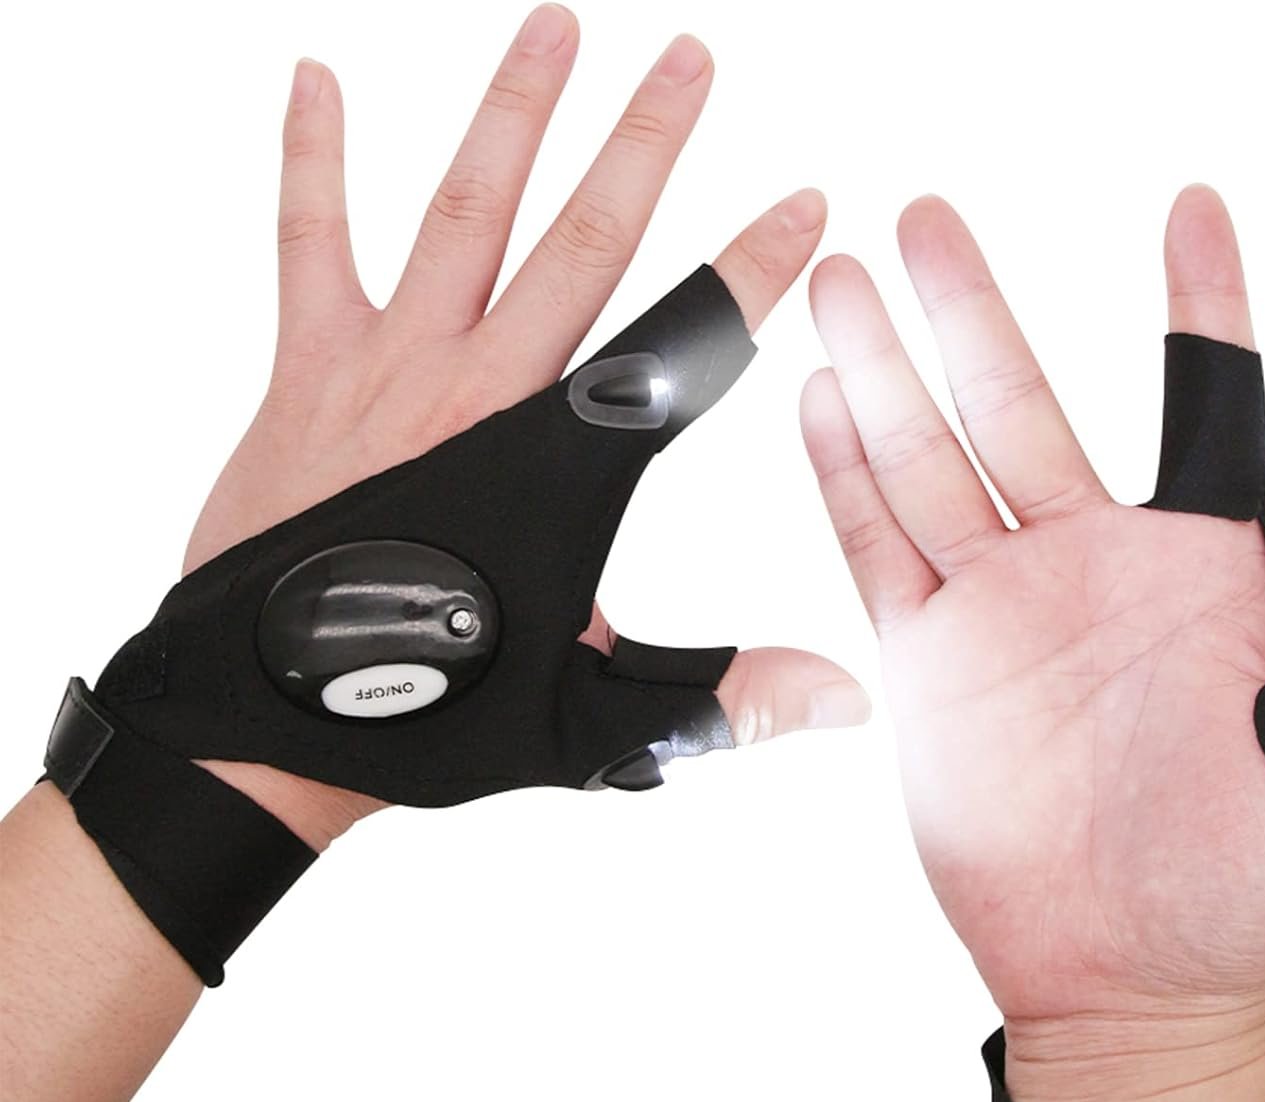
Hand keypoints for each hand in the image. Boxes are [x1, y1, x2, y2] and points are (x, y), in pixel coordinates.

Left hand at [194, 7, 867, 847]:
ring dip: (515, 117)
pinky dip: (309, 160)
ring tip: (559, 27)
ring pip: (465, 217)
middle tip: (692, 57)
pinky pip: (307, 244)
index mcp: (559, 468)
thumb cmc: (440, 717)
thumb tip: (847, 700)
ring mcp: (388, 372)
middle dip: (646, 145)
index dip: (752, 271)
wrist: (273, 726)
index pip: (681, 346)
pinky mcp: (308, 374)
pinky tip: (309, 75)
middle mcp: (478, 395)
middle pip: (582, 244)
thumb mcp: (596, 718)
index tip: (805, 205)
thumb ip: (723, 697)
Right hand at [801, 186, 1264, 1092]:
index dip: (1199, 302)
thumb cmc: (1254, 879)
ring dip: (884, 372)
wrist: (1131, 980)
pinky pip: (879, 550)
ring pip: (930, 462)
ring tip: (843, 281)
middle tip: (925, 218)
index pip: (1206, 399)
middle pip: (1020, 405)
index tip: (1190, 209)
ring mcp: (1000, 610)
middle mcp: (1091, 564)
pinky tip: (821, 404)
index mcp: (1204, 565)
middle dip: (970, 308)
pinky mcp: (930, 666)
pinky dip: (845, 478)